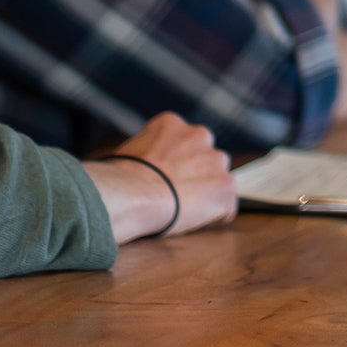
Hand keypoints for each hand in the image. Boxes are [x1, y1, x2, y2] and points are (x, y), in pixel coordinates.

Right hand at [87, 111, 237, 242]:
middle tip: (174, 195)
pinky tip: (189, 221)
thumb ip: (147, 154)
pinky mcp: (226, 189)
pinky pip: (224, 208)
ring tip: (180, 209)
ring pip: (217, 181)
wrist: (134, 193)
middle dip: (195, 175)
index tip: (162, 179)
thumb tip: (143, 169)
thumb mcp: (128, 151)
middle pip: (205, 157)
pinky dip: (212, 217)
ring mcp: (217, 162)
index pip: (181, 142)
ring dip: (205, 194)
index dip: (172, 164)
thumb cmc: (120, 179)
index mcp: (172, 124)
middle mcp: (200, 135)